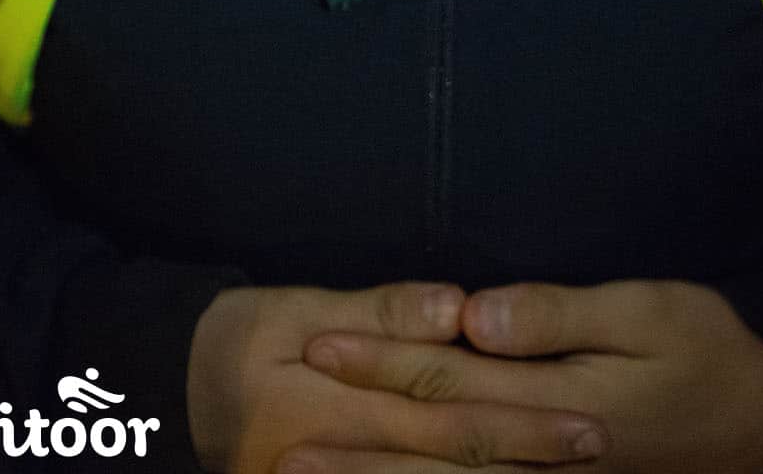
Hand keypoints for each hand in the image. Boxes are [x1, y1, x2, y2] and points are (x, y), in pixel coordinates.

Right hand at [188, 281, 604, 473]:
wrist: (163, 394)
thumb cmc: (237, 338)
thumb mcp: (293, 305)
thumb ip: (379, 311)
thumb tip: (459, 310)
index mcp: (328, 408)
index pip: (442, 414)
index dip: (516, 417)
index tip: (583, 414)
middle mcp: (332, 462)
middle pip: (448, 463)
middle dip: (527, 459)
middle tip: (598, 446)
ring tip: (568, 471)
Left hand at [298, 279, 762, 472]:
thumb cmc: (708, 350)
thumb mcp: (646, 310)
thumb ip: (555, 317)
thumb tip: (473, 317)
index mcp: (564, 407)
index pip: (452, 383)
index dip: (382, 365)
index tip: (318, 348)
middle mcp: (551, 464)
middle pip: (436, 454)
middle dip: (355, 447)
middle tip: (276, 444)